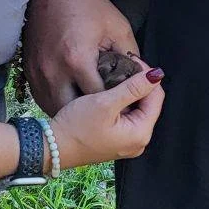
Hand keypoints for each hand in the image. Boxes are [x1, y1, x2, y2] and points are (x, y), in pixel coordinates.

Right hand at [22, 0, 138, 114]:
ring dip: (75, 111)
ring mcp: (38, 73)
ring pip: (57, 109)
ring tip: (92, 107)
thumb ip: (131, 57)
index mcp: (77, 59)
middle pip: (76, 110)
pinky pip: (45, 99)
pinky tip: (74, 98)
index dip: (116, 102)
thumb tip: (142, 80)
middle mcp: (54, 71)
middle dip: (93, 113)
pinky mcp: (29, 72)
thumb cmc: (89, 5)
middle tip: (109, 108)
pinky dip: (60, 102)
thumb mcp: (118, 27)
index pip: (100, 98)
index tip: (126, 101)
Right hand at [50, 66, 164, 169]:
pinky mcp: (117, 140)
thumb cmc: (75, 128)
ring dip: (131, 90)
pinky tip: (111, 90)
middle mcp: (138, 142)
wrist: (52, 149)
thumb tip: (157, 75)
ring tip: (117, 74)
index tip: (132, 59)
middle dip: (140, 83)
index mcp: (140, 134)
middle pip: (150, 103)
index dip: (147, 75)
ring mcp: (127, 142)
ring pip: (138, 108)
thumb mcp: (105, 103)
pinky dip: (123, 101)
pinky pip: (128, 116)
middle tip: (125, 64)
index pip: (157, 97)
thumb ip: (132, 88)